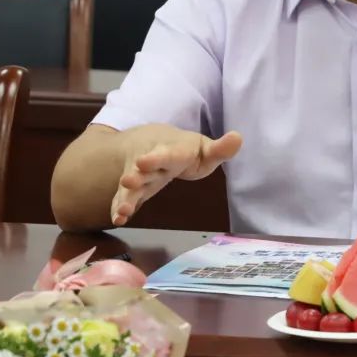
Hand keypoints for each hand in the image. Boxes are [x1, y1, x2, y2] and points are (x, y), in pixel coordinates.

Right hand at [110, 126, 242, 225]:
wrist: (151, 141)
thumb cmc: (184, 150)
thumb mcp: (203, 148)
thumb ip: (219, 149)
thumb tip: (238, 138)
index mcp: (173, 151)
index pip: (167, 154)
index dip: (157, 158)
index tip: (144, 162)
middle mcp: (152, 162)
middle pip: (144, 168)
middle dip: (137, 174)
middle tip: (128, 180)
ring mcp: (140, 175)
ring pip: (131, 186)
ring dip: (127, 197)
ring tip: (122, 210)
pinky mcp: (132, 189)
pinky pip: (123, 198)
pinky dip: (119, 207)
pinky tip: (118, 219)